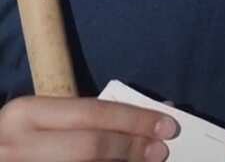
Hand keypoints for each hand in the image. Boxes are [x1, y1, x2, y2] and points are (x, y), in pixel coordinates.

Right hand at [0, 96, 176, 160]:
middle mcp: (18, 144)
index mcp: (26, 113)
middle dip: (132, 147)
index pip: (93, 113)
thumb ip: (90, 116)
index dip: (136, 119)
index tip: (168, 126)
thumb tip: (155, 110)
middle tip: (161, 151)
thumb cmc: (25, 135)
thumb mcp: (45, 118)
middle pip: (90, 145)